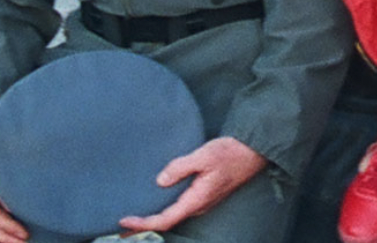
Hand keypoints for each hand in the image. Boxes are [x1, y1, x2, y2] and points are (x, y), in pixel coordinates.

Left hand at [117, 136, 265, 233]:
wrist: (254, 151)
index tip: (123, 222)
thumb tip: (160, 181)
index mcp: (197, 199)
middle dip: (145, 225)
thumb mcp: (204, 155)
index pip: (165, 219)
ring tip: (136, 216)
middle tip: (122, 225)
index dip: (143, 224)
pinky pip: (181, 206)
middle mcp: (199, 205)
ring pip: (175, 215)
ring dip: (155, 217)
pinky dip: (166, 208)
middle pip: (167, 221)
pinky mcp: (205, 194)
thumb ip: (180, 167)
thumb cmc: (230, 152)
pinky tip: (159, 200)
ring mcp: (203, 201)